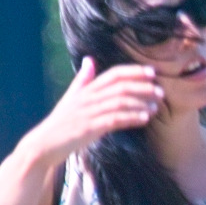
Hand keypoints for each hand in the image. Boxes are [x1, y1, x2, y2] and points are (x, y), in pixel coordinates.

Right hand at [29, 57, 163, 162]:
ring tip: (157, 106)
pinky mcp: (88, 128)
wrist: (44, 144)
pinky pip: (114, 120)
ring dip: (141, 103)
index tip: (152, 72)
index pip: (113, 74)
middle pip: (120, 86)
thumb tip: (89, 60)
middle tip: (161, 91)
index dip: (133, 71)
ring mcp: (88, 112)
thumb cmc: (61, 122)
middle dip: (142, 87)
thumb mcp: (72, 98)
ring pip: (119, 102)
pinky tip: (144, 118)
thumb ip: (83, 80)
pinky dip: (131, 117)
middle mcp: (88, 97)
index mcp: (87, 89)